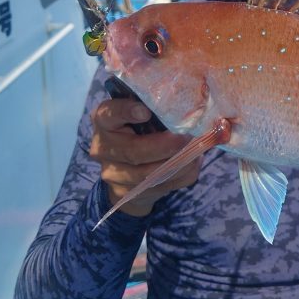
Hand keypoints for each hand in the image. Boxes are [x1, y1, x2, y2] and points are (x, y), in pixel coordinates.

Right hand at [90, 97, 199, 216]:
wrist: (123, 167)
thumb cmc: (136, 128)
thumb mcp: (137, 112)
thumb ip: (154, 107)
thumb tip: (187, 104)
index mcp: (104, 120)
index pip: (109, 114)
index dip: (126, 112)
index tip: (146, 112)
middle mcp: (102, 147)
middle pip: (132, 151)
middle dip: (164, 146)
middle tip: (187, 137)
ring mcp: (112, 173)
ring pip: (146, 174)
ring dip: (176, 163)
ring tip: (196, 151)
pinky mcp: (126, 193)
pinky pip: (158, 186)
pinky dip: (180, 174)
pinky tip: (192, 163)